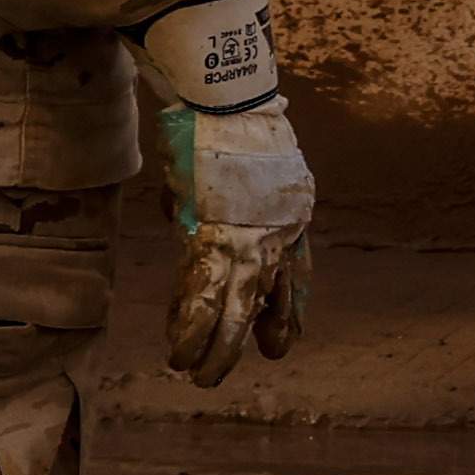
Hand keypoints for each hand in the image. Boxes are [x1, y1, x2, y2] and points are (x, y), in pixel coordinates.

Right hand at [160, 99, 314, 386]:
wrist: (227, 99)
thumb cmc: (228, 121)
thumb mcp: (245, 164)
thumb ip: (222, 195)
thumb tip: (181, 214)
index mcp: (290, 214)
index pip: (296, 274)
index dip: (288, 310)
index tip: (284, 342)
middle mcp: (274, 233)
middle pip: (260, 298)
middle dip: (243, 338)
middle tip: (228, 371)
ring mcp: (244, 237)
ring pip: (230, 306)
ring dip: (212, 346)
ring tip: (197, 375)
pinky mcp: (211, 236)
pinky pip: (199, 291)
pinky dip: (187, 323)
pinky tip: (179, 348)